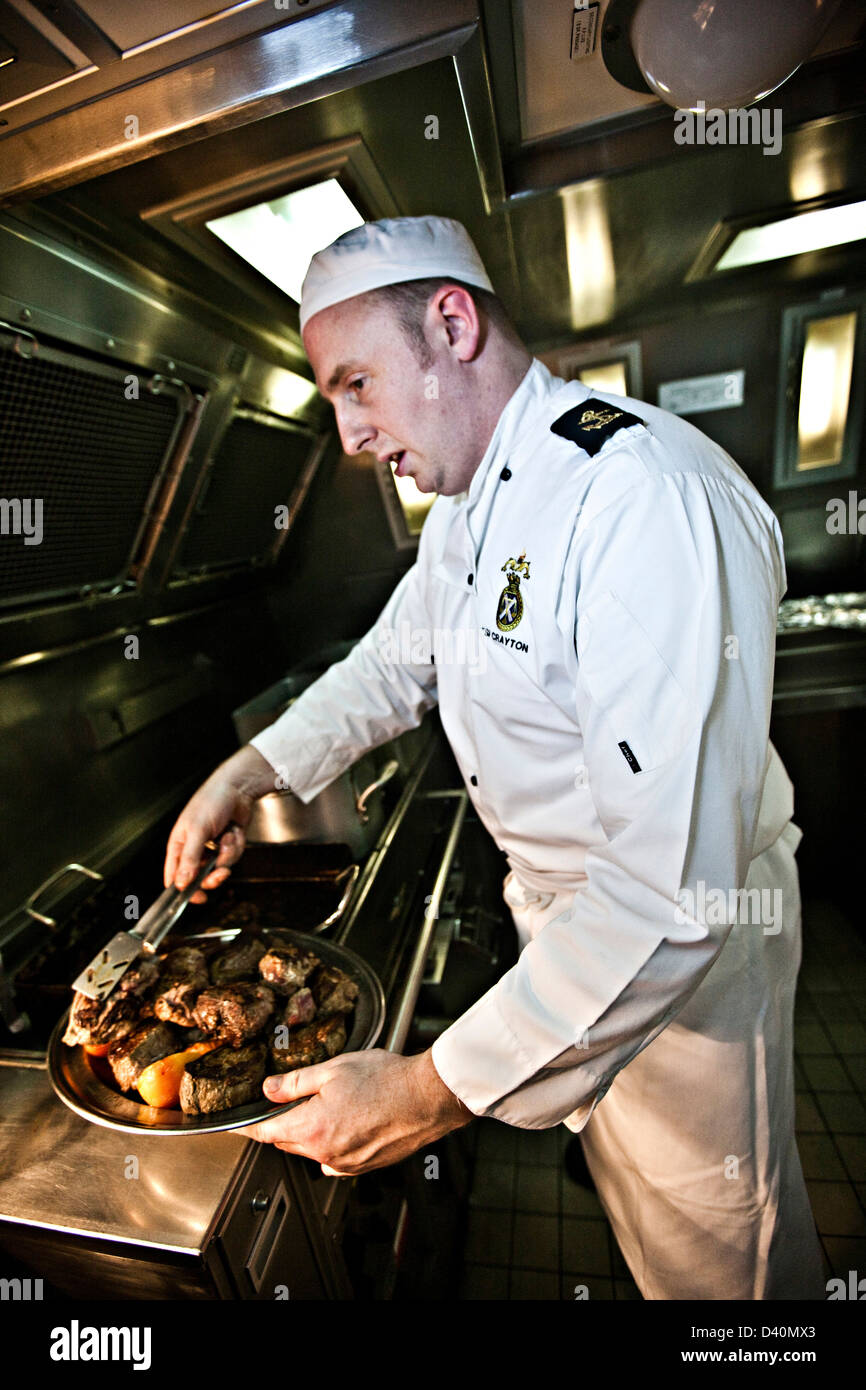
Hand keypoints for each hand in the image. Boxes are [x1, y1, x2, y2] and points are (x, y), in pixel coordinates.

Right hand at [164, 745, 276, 900]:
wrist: (237, 789)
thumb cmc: (211, 801)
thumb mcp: (197, 830)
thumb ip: (189, 858)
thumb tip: (181, 883)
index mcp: (179, 846)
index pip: (175, 876)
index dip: (184, 890)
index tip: (196, 898)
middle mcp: (193, 849)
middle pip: (200, 877)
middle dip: (213, 876)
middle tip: (221, 873)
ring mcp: (210, 848)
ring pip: (219, 868)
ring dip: (227, 854)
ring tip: (227, 836)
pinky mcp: (225, 846)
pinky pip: (232, 857)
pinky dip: (236, 845)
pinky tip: (233, 831)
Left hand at [238, 1048, 473, 1175]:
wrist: (426, 1097)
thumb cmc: (385, 1080)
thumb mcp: (332, 1070)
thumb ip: (295, 1083)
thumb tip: (269, 1089)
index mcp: (311, 1129)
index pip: (266, 1133)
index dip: (249, 1126)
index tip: (238, 1124)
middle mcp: (325, 1154)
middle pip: (288, 1142)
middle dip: (285, 1123)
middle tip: (296, 1098)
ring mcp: (346, 1164)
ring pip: (313, 1150)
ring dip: (311, 1132)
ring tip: (333, 1103)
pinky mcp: (364, 1166)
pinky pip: (335, 1159)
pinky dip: (333, 1143)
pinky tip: (349, 1120)